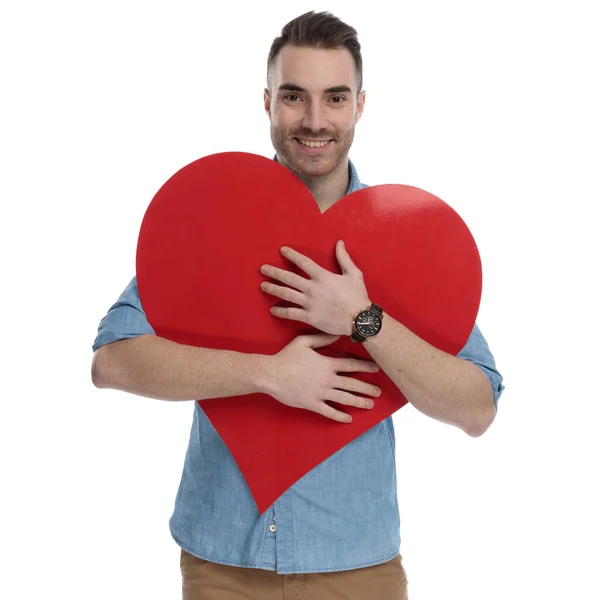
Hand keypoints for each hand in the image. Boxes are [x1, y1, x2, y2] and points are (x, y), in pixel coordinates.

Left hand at [260, 240, 369, 335]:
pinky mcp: (309, 317)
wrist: (360, 319)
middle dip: (274, 272)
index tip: (282, 250)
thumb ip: (344, 258)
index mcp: (323, 276)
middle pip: (289, 278)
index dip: (291, 255)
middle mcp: (313, 288)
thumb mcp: (354, 274)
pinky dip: (280, 311)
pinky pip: (291, 313)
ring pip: (286, 294)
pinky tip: (273, 309)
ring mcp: (309, 303)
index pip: (303, 262)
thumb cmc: (358, 296)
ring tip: (263, 285)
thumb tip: (339, 242)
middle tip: (263, 269)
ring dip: (273, 289)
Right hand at [263, 333, 380, 422]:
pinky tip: (349, 418)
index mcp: (327, 364)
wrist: (271, 374)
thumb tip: (337, 334)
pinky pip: (329, 411)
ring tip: (370, 404)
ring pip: (345, 398)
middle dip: (367, 387)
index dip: (365, 366)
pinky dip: (340, 416)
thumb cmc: (286, 356)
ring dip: (359, 401)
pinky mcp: (312, 404)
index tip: (377, 368)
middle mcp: (327, 379)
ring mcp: (321, 393)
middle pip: (352, 384)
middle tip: (379, 391)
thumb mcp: (304, 342)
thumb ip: (322, 338)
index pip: (351, 365)